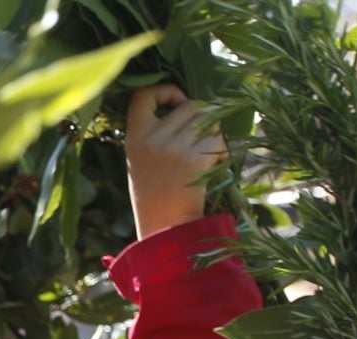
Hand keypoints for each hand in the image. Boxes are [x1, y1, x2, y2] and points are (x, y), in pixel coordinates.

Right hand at [126, 85, 221, 241]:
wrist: (163, 229)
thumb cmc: (155, 195)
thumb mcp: (141, 161)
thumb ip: (156, 132)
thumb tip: (191, 104)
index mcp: (134, 138)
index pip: (143, 95)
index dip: (165, 91)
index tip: (177, 102)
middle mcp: (152, 139)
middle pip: (190, 105)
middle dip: (202, 117)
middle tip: (200, 139)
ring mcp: (174, 149)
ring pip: (208, 119)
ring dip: (214, 133)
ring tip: (206, 154)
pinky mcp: (195, 159)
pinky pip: (218, 138)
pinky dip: (222, 149)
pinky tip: (213, 166)